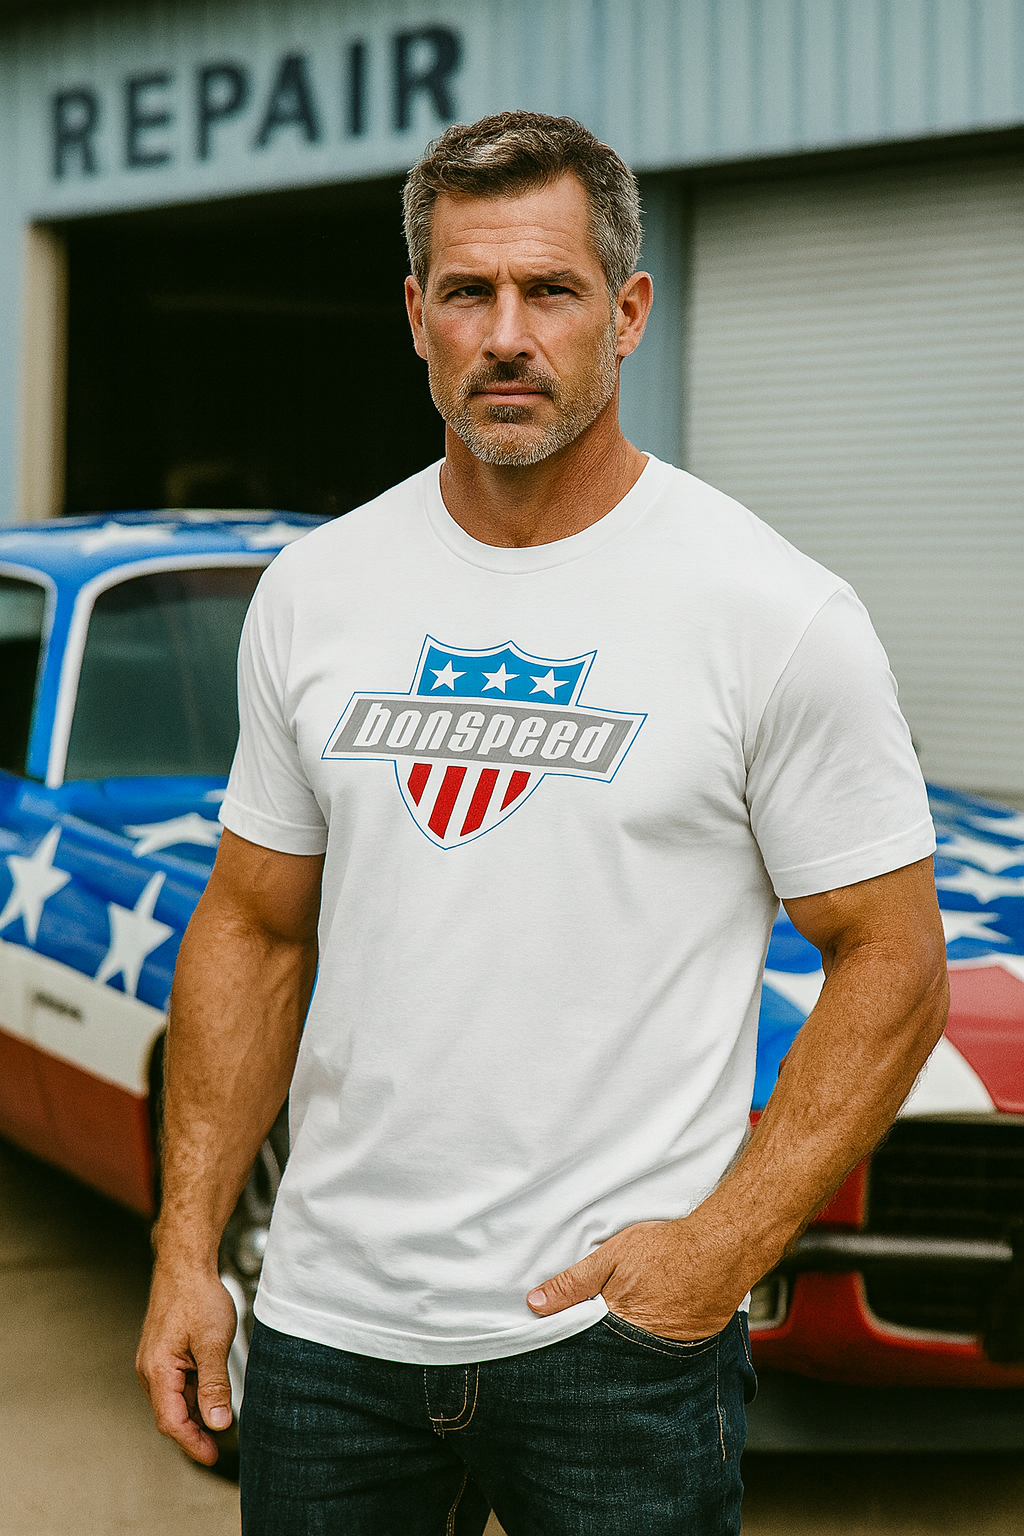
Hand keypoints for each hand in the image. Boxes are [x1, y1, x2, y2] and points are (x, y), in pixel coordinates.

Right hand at [136, 1265, 237, 1465]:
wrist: (185, 1264)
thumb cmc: (198, 1296)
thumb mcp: (213, 1343)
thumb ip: (214, 1385)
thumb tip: (218, 1423)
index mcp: (157, 1370)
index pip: (171, 1422)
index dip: (192, 1443)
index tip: (213, 1455)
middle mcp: (149, 1369)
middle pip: (169, 1415)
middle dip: (193, 1434)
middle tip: (219, 1447)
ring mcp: (154, 1361)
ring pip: (173, 1400)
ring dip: (194, 1413)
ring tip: (220, 1421)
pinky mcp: (162, 1353)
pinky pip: (175, 1384)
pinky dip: (192, 1394)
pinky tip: (210, 1393)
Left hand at [526, 1218, 746, 1340]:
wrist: (720, 1250)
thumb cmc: (665, 1250)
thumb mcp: (609, 1258)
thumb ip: (572, 1283)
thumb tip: (535, 1303)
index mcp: (616, 1325)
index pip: (580, 1346)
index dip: (568, 1344)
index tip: (552, 1350)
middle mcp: (640, 1347)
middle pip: (606, 1359)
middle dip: (594, 1355)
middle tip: (588, 1352)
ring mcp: (666, 1352)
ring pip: (632, 1362)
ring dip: (623, 1355)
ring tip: (622, 1339)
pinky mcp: (687, 1349)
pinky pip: (661, 1358)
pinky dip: (651, 1351)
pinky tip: (650, 1335)